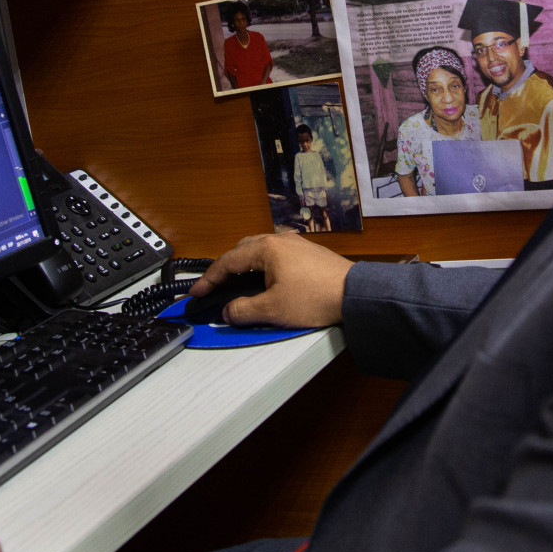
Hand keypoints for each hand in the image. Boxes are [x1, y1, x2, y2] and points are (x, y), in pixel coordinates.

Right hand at [192, 233, 352, 328]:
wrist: (355, 295)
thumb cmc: (316, 298)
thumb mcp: (272, 309)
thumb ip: (243, 310)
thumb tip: (228, 311)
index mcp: (266, 248)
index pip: (227, 262)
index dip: (209, 279)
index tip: (197, 292)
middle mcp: (280, 240)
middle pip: (242, 251)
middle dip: (225, 269)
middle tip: (214, 287)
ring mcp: (296, 244)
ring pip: (260, 251)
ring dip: (245, 267)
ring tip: (237, 284)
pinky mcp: (309, 254)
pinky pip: (276, 256)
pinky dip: (263, 267)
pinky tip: (265, 281)